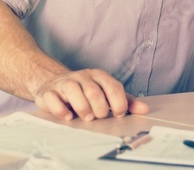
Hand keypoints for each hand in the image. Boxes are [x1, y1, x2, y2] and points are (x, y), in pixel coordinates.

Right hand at [33, 68, 148, 120]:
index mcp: (98, 76)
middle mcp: (82, 77)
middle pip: (93, 91)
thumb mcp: (106, 92)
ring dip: (82, 107)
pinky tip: (68, 117)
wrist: (54, 83)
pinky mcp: (49, 92)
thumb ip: (125, 100)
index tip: (118, 114)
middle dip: (99, 108)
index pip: (112, 86)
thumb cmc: (85, 91)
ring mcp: (64, 83)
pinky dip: (61, 110)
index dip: (118, 102)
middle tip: (99, 117)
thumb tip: (144, 109)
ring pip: (73, 90)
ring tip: (86, 117)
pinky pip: (53, 99)